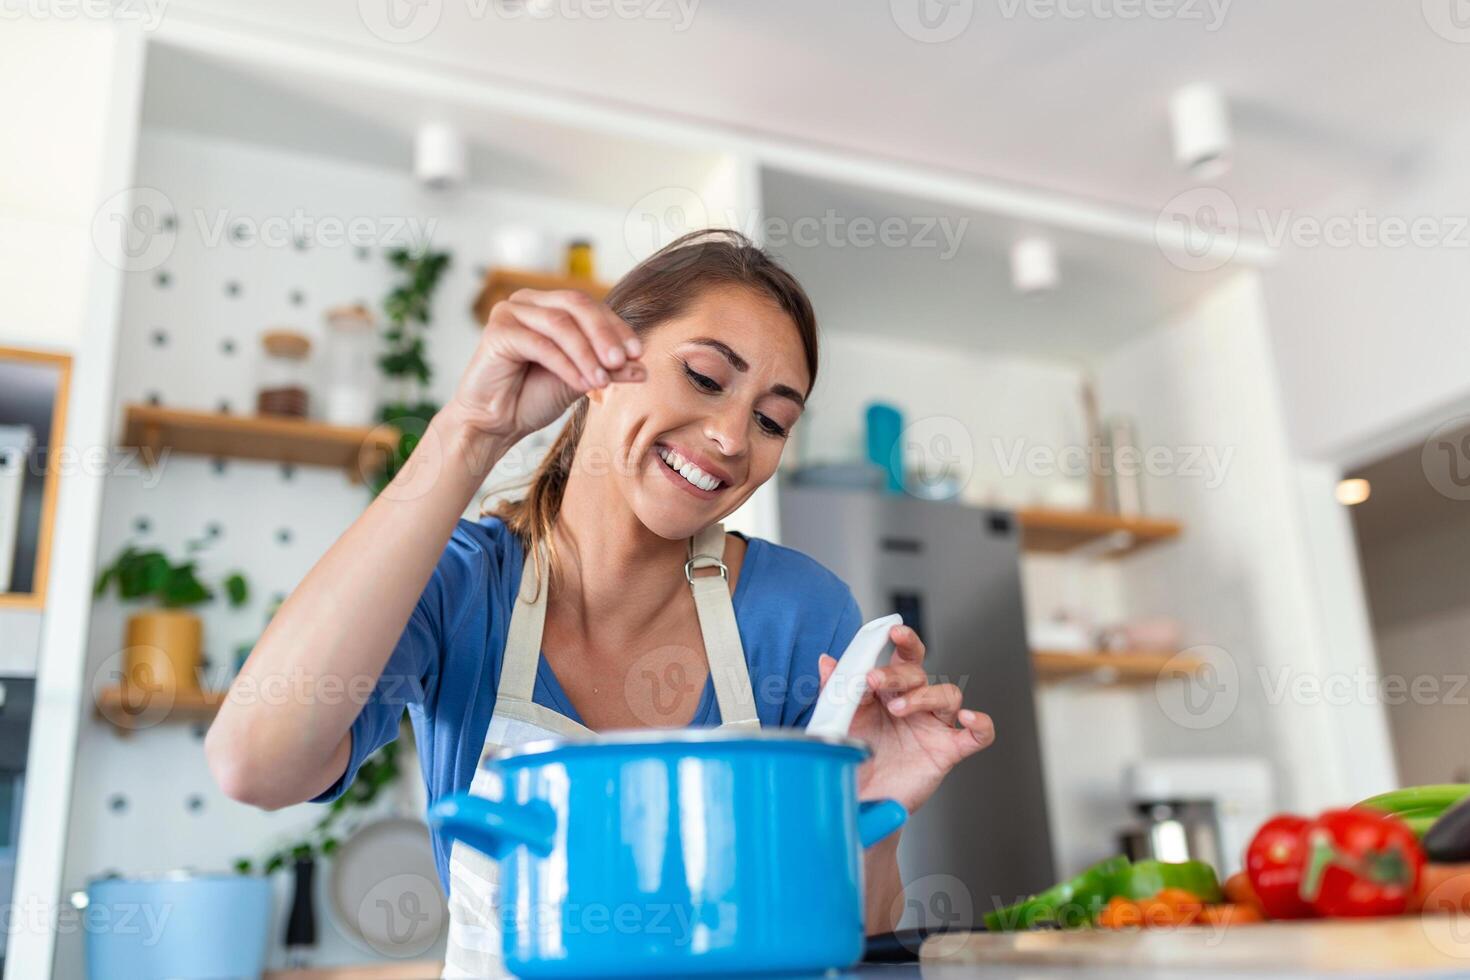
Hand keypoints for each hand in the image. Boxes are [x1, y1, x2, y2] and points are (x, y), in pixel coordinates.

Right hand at [444, 289, 645, 448]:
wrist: (494, 424)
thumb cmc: (531, 398)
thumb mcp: (580, 380)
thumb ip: (607, 369)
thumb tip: (641, 367)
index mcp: (548, 305)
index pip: (590, 306)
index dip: (616, 327)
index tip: (637, 353)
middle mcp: (528, 301)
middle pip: (577, 304)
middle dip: (604, 334)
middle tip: (623, 361)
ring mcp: (509, 312)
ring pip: (560, 324)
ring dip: (587, 354)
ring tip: (602, 382)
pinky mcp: (497, 332)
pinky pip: (540, 344)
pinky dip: (566, 365)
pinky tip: (581, 385)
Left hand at [817, 625, 994, 815]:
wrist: (859, 800)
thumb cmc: (853, 758)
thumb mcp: (840, 721)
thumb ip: (835, 691)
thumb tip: (826, 661)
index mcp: (890, 691)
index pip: (902, 658)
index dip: (902, 642)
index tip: (892, 632)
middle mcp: (915, 703)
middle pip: (919, 674)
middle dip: (898, 673)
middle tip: (875, 680)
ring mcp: (933, 726)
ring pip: (947, 694)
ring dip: (924, 696)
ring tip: (898, 709)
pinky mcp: (948, 751)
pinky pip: (976, 735)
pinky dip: (980, 724)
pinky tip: (969, 718)